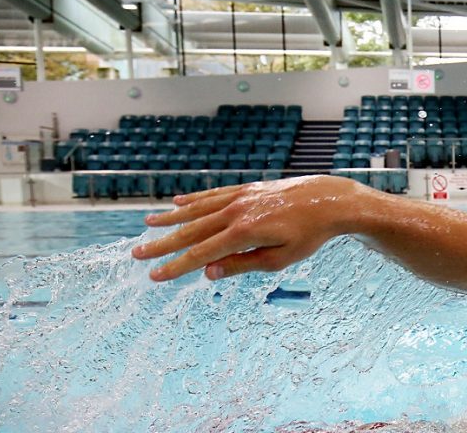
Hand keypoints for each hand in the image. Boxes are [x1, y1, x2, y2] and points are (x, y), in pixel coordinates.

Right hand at [131, 175, 361, 281]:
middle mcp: (236, 211)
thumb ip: (241, 265)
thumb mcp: (279, 259)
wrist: (330, 201)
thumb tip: (207, 272)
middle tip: (136, 254)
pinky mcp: (248, 188)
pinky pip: (214, 194)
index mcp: (243, 233)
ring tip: (148, 224)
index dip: (175, 267)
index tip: (153, 277)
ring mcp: (241, 197)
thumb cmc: (308, 236)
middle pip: (191, 230)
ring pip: (198, 209)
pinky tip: (178, 203)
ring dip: (171, 218)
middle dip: (163, 244)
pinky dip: (194, 199)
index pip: (200, 254)